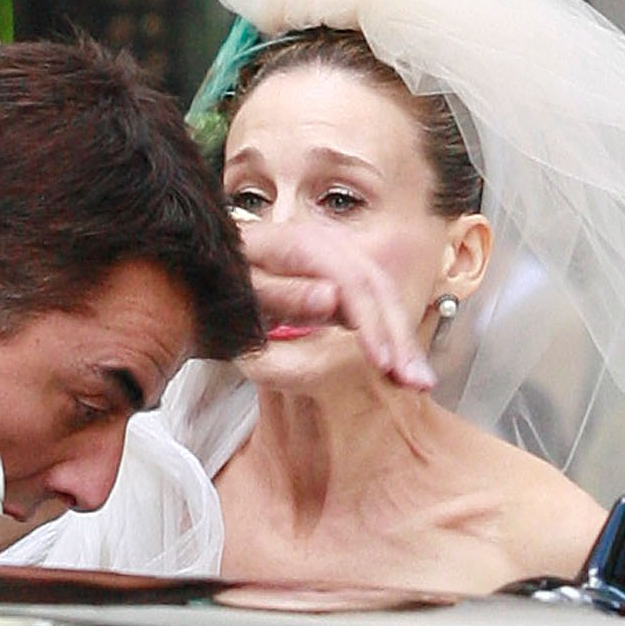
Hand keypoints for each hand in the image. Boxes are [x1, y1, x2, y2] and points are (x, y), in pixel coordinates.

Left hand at [236, 218, 434, 391]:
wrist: (206, 261)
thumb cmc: (218, 276)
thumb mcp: (239, 288)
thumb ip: (282, 293)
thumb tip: (331, 299)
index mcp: (300, 244)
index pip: (351, 282)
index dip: (371, 323)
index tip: (382, 362)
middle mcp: (326, 245)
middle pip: (377, 286)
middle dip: (400, 336)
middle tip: (415, 381)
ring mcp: (336, 260)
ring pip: (382, 295)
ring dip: (402, 339)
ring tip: (418, 381)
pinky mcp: (339, 279)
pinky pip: (372, 304)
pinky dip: (389, 335)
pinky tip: (400, 365)